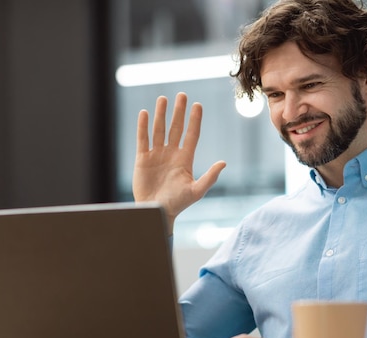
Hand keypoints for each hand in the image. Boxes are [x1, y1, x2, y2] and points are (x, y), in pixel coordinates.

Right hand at [133, 92, 225, 233]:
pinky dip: (143, 126)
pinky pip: (143, 139)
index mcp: (185, 159)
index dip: (194, 120)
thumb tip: (223, 162)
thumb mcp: (196, 191)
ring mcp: (157, 155)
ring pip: (159, 129)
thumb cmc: (177, 204)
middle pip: (176, 127)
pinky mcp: (142, 159)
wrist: (156, 212)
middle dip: (179, 111)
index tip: (198, 105)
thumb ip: (210, 177)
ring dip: (161, 114)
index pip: (191, 135)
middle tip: (182, 95)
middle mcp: (171, 154)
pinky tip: (144, 113)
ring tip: (163, 98)